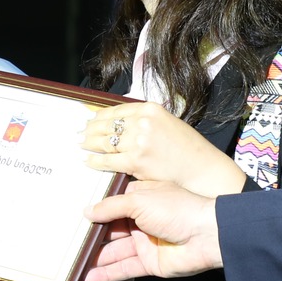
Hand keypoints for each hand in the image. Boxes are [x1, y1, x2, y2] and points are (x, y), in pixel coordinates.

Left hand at [81, 103, 245, 197]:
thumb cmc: (187, 151)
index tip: (91, 120)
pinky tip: (88, 160)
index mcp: (150, 109)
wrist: (201, 170)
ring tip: (81, 145)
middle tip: (80, 134)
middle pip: (107, 124)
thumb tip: (122, 124)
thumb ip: (146, 121)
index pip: (116, 110)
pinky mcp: (136, 160)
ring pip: (105, 141)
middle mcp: (143, 122)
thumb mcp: (168, 124)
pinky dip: (95, 160)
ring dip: (89, 143)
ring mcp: (139, 141)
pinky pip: (108, 160)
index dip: (100, 116)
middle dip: (90, 130)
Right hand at [83, 180, 223, 280]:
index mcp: (141, 198)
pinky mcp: (149, 263)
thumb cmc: (176, 208)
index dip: (94, 210)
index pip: (112, 204)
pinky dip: (106, 274)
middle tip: (65, 243)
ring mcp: (145, 243)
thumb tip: (87, 212)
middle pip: (110, 229)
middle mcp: (141, 220)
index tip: (71, 216)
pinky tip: (86, 278)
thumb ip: (111, 207)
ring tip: (70, 264)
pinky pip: (123, 268)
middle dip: (90, 236)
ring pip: (114, 251)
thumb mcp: (139, 200)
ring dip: (94, 258)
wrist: (207, 235)